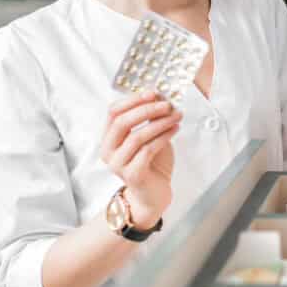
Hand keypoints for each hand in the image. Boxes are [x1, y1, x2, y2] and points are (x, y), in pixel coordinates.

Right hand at [99, 91, 181, 228]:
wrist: (153, 194)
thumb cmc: (151, 163)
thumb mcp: (148, 136)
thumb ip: (149, 119)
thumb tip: (160, 96)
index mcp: (109, 138)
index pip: (113, 112)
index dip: (132, 100)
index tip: (152, 92)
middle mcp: (108, 151)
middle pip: (122, 122)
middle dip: (147, 110)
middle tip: (167, 104)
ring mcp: (118, 164)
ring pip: (137, 136)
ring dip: (159, 123)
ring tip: (177, 116)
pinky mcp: (132, 175)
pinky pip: (148, 150)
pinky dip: (163, 137)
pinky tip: (175, 129)